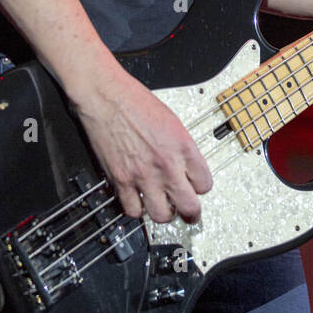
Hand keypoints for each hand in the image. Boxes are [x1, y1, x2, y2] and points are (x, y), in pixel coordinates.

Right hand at [69, 67, 212, 222]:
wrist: (106, 97)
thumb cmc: (135, 101)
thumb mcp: (171, 121)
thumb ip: (181, 147)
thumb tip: (186, 165)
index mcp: (183, 146)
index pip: (205, 184)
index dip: (200, 187)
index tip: (195, 187)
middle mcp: (167, 164)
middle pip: (189, 206)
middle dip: (191, 213)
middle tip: (189, 213)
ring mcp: (143, 175)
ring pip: (162, 215)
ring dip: (163, 213)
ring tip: (161, 207)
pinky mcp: (121, 180)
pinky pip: (133, 210)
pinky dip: (136, 209)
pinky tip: (137, 201)